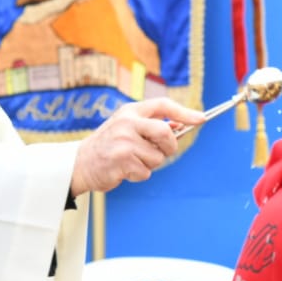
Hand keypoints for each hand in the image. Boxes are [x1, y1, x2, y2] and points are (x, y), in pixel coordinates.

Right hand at [70, 98, 204, 195]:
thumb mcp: (127, 128)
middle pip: (165, 132)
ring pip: (157, 157)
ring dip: (150, 164)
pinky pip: (146, 171)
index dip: (184, 112)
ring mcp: (124, 141)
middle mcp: (127, 123)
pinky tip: (125, 170)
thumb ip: (150, 125)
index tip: (201, 119)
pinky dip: (140, 175)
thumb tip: (180, 125)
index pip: (162, 105)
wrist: (80, 164)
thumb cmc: (109, 146)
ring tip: (132, 161)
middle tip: (164, 151)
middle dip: (170, 146)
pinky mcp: (122, 161)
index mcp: (130, 111)